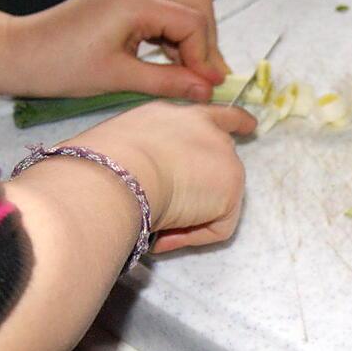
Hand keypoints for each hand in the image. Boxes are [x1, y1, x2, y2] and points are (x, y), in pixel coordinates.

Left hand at [1, 0, 229, 100]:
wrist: (20, 53)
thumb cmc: (61, 67)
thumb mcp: (119, 79)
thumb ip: (168, 82)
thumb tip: (208, 90)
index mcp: (133, 1)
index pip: (192, 21)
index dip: (205, 56)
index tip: (208, 87)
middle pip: (197, 3)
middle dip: (206, 42)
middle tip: (205, 78)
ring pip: (184, 3)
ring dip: (193, 38)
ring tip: (187, 73)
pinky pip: (166, 7)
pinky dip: (176, 34)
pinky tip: (170, 61)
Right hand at [62, 102, 256, 249]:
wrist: (116, 173)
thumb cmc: (101, 164)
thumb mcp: (121, 148)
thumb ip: (143, 159)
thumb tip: (145, 184)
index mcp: (172, 115)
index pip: (212, 115)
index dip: (234, 121)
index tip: (250, 126)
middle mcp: (205, 128)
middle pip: (222, 157)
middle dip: (209, 186)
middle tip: (177, 210)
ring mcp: (224, 156)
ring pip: (217, 198)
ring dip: (191, 217)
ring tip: (155, 223)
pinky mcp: (232, 186)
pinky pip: (218, 226)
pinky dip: (195, 236)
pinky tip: (169, 233)